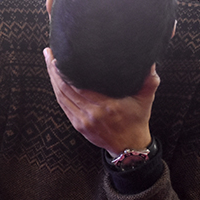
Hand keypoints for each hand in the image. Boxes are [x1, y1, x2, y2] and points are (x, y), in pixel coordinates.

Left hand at [43, 47, 158, 155]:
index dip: (67, 71)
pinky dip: (57, 92)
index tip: (62, 55)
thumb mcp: (146, 100)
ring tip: (49, 62)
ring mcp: (83, 120)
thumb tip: (151, 61)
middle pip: (66, 88)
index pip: (80, 85)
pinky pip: (63, 106)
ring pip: (61, 97)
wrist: (129, 146)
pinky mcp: (78, 125)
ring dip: (53, 79)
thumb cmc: (137, 120)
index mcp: (108, 106)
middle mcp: (92, 113)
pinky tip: (54, 80)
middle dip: (55, 69)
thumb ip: (149, 80)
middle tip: (50, 53)